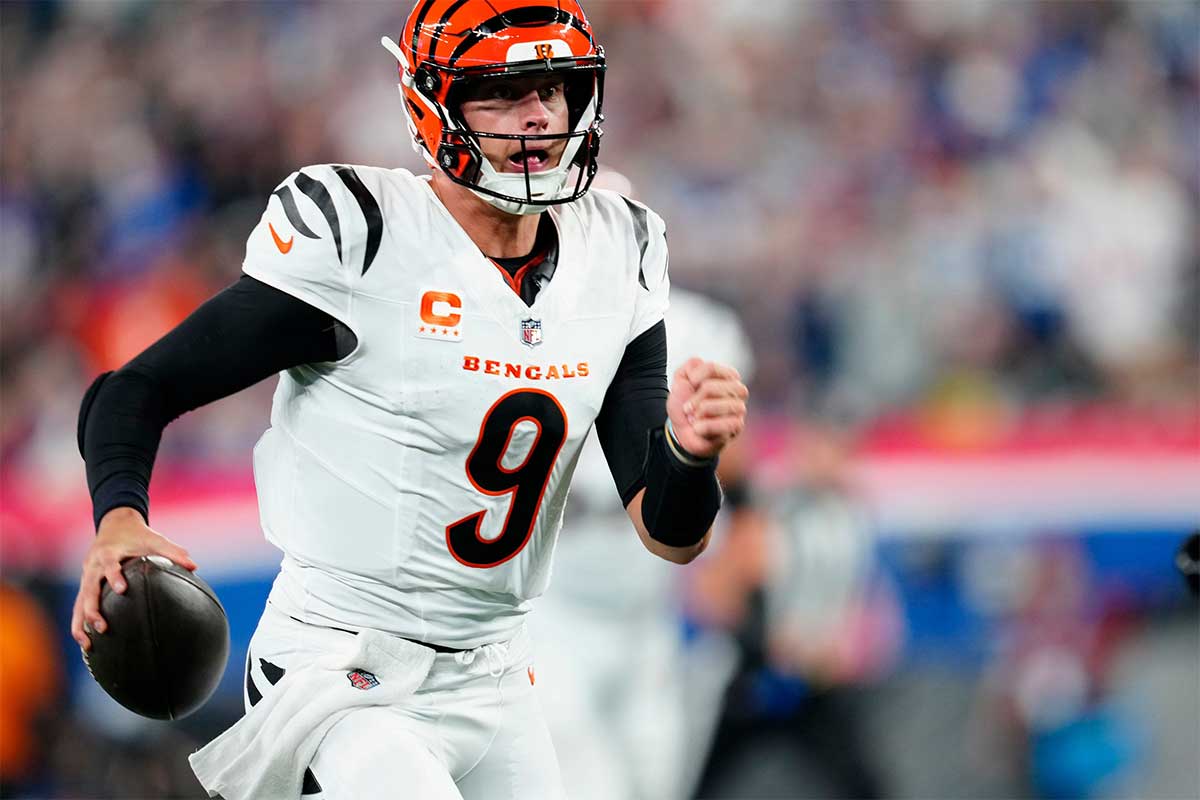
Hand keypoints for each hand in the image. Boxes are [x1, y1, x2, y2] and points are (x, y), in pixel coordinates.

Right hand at [71, 507, 196, 650]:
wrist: (115, 524)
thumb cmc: (138, 534)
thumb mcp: (155, 540)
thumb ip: (173, 552)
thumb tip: (194, 566)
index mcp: (108, 552)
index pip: (108, 564)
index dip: (113, 575)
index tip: (121, 589)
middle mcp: (93, 566)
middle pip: (88, 589)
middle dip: (93, 609)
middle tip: (103, 627)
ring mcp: (86, 577)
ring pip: (79, 602)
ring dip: (82, 623)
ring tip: (89, 644)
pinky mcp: (85, 585)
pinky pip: (78, 606)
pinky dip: (79, 623)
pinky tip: (86, 643)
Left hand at [666, 358, 748, 459]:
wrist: (682, 431)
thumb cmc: (686, 404)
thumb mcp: (681, 381)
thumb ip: (690, 366)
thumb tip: (700, 362)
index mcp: (726, 375)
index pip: (710, 368)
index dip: (693, 379)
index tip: (689, 387)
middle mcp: (737, 389)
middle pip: (711, 387)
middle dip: (694, 399)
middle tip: (688, 408)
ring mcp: (739, 407)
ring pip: (721, 405)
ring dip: (700, 413)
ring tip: (694, 418)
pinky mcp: (737, 426)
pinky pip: (725, 424)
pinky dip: (706, 427)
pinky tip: (699, 429)